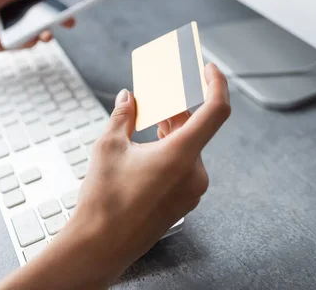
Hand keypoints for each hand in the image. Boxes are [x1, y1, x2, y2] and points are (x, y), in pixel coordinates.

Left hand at [0, 0, 74, 51]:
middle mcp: (22, 10)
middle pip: (48, 13)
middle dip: (62, 16)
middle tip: (70, 18)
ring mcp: (19, 27)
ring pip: (42, 30)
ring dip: (48, 31)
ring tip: (48, 32)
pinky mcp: (14, 43)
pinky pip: (29, 43)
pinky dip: (32, 41)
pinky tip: (29, 38)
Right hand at [51, 63, 229, 287]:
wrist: (99, 246)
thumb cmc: (104, 202)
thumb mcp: (108, 147)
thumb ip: (123, 115)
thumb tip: (128, 98)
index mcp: (181, 156)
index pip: (215, 111)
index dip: (216, 84)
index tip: (209, 69)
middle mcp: (194, 174)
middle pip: (195, 128)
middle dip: (176, 110)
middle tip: (156, 97)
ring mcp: (192, 191)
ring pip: (189, 148)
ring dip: (171, 132)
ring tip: (147, 123)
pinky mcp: (184, 202)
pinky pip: (184, 167)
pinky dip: (171, 152)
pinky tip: (149, 150)